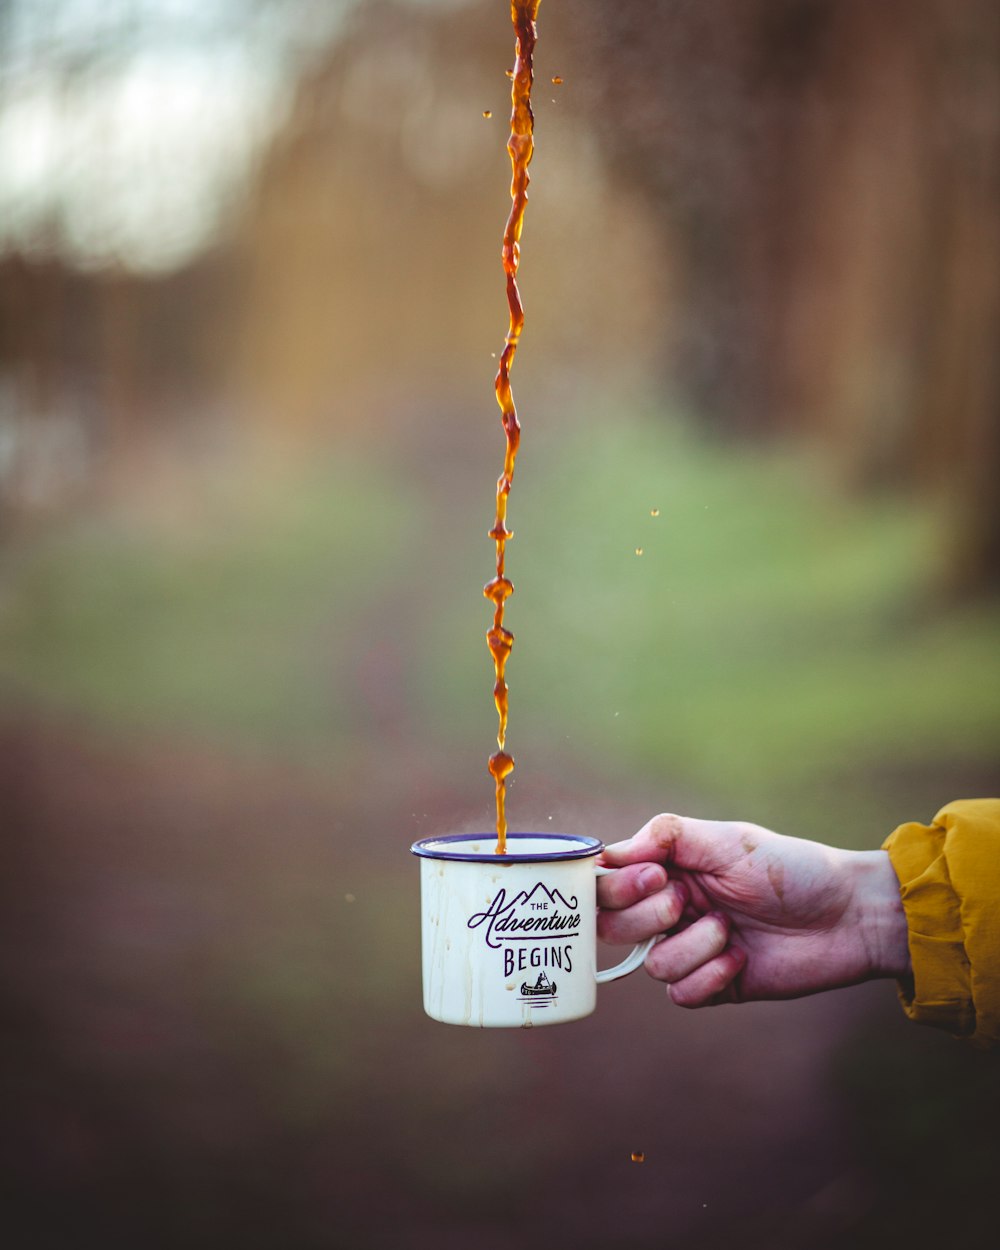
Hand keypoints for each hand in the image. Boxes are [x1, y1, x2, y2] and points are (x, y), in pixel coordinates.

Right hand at [597, 813, 910, 1006]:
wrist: (848, 916)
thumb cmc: (792, 869)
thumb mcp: (728, 840)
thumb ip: (666, 835)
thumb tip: (608, 853)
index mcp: (669, 869)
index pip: (609, 882)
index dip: (616, 886)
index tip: (654, 877)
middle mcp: (673, 909)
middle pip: (615, 927)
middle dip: (648, 916)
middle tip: (688, 901)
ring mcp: (692, 948)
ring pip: (652, 965)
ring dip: (692, 946)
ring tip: (730, 930)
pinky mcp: (715, 985)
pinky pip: (681, 995)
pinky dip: (709, 977)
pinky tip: (740, 960)